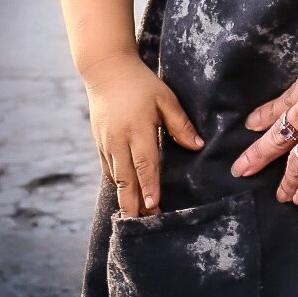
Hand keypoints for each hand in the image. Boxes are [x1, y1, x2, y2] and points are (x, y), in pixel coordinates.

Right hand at [82, 53, 202, 216]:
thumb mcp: (165, 98)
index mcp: (138, 128)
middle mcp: (119, 140)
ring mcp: (106, 143)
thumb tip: (198, 145)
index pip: (145, 163)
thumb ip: (180, 123)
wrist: (106, 72)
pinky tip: (125, 196)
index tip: (153, 206)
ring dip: (125, 198)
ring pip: (116, 178)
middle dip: (134, 203)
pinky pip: (108, 170)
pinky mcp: (99, 144)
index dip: (149, 186)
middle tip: (145, 224)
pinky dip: (117, 185)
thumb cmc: (141, 83)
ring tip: (136, 218)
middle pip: (127, 179)